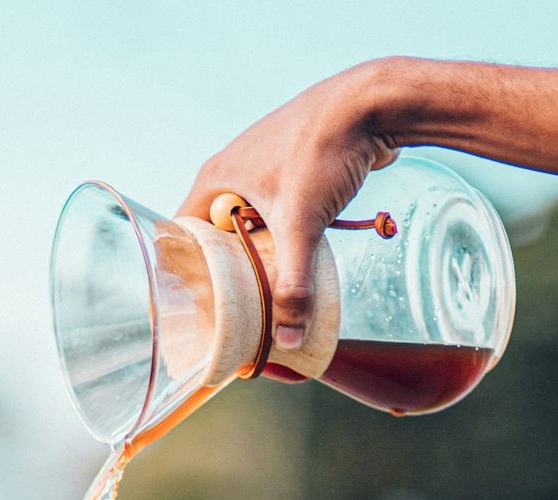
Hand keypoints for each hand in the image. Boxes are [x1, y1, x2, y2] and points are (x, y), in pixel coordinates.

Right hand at [177, 59, 399, 350]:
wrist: (375, 102)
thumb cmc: (324, 150)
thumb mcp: (302, 225)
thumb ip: (293, 284)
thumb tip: (289, 338)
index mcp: (215, 178)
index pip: (182, 233)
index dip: (186, 270)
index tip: (196, 304)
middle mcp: (232, 169)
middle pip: (214, 233)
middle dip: (225, 269)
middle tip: (233, 306)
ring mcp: (262, 166)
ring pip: (246, 222)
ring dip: (255, 252)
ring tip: (264, 288)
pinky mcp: (291, 167)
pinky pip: (273, 211)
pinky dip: (279, 234)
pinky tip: (295, 255)